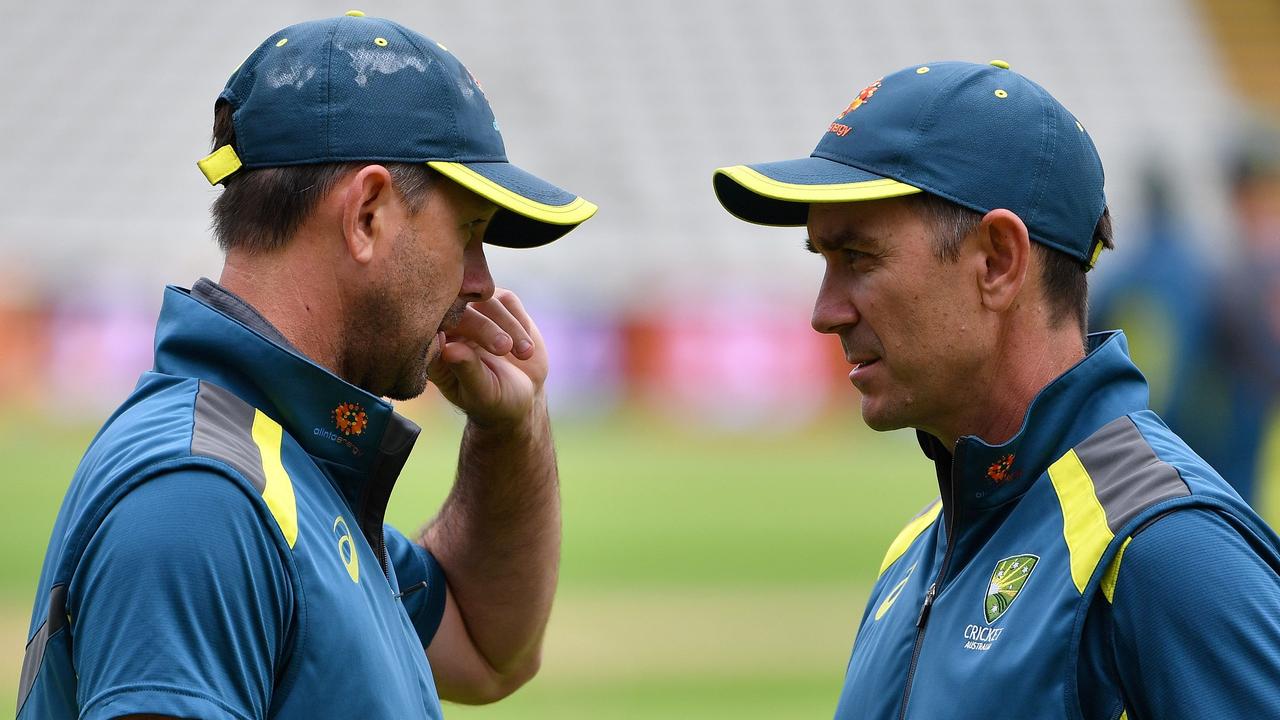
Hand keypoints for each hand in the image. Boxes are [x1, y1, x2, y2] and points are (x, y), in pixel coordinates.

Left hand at [427, 288, 548, 428]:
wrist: (523, 395)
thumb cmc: (495, 400)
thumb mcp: (482, 392)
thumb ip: (466, 370)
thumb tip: (448, 348)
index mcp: (433, 349)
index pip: (429, 329)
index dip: (445, 330)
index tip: (460, 346)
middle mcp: (450, 326)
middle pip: (458, 309)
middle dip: (484, 328)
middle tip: (503, 348)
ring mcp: (474, 313)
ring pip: (486, 300)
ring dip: (508, 325)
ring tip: (524, 353)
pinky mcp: (498, 305)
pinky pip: (507, 301)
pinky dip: (520, 322)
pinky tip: (525, 347)